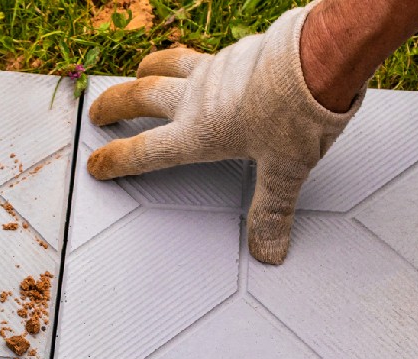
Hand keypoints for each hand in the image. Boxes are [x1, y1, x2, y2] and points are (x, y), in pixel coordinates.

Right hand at [84, 3, 362, 263]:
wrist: (321, 59)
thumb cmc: (298, 112)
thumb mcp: (284, 171)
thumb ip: (271, 210)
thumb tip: (268, 248)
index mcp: (199, 133)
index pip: (145, 152)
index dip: (117, 160)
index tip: (97, 164)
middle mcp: (196, 98)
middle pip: (141, 98)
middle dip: (115, 106)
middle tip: (98, 112)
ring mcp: (213, 69)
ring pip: (165, 66)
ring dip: (145, 71)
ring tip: (137, 73)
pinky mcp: (235, 50)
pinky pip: (199, 53)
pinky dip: (185, 58)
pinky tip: (196, 61)